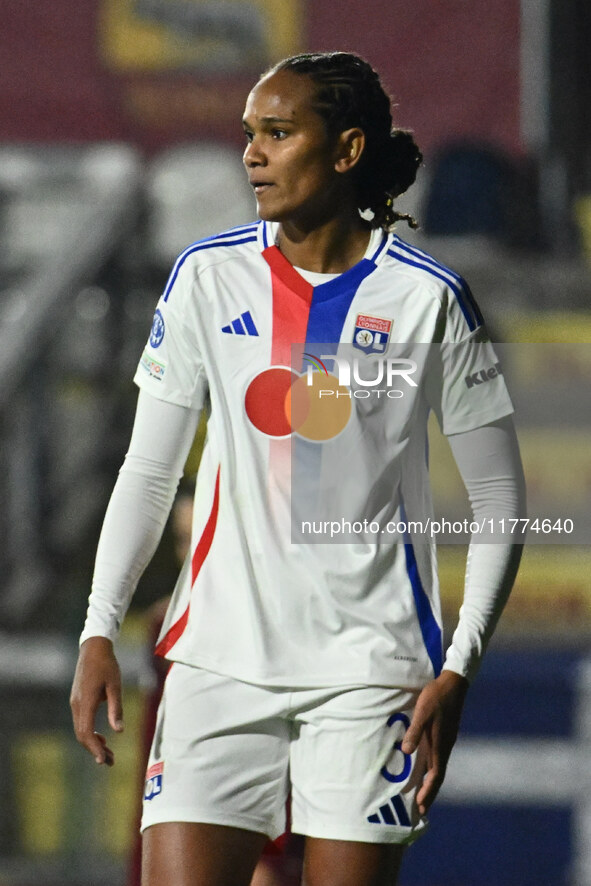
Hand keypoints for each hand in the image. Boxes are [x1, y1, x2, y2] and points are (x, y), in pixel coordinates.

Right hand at [70, 636, 123, 765]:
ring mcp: (75, 702)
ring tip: (109, 753)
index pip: (86, 732)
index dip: (94, 748)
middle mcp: (77, 704)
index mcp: (86, 702)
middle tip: (111, 762)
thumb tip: (119, 731)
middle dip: (95, 750)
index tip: (103, 760)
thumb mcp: (115, 686)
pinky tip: (102, 737)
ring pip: (80, 729)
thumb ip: (116, 708)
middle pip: (82, 734)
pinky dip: (90, 733)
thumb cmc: (107, 665)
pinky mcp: (77, 700)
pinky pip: (81, 722)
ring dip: (93, 743)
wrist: (94, 649)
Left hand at [401, 670, 468, 814]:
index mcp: (441, 744)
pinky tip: (426, 768)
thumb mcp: (422, 712)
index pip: (435, 775)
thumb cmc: (436, 697)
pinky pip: (439, 758)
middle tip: (422, 808)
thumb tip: (406, 752)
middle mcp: (445, 746)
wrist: (454, 684)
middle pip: (438, 775)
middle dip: (430, 792)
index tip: (421, 805)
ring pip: (439, 767)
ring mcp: (446, 741)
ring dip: (431, 782)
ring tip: (422, 793)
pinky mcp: (445, 734)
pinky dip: (432, 769)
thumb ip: (414, 731)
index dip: (428, 791)